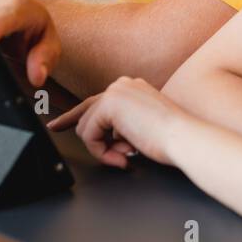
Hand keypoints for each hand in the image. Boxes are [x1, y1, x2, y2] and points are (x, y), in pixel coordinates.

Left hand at [46, 76, 181, 166]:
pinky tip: (121, 155)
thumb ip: (120, 127)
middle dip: (87, 136)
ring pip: (86, 126)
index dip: (75, 116)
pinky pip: (88, 134)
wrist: (184, 137)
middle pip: (86, 111)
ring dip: (102, 148)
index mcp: (132, 88)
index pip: (97, 102)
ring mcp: (115, 92)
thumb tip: (103, 139)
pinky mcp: (109, 104)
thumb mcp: (140, 128)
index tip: (57, 124)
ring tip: (124, 156)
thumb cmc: (171, 139)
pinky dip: (101, 151)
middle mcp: (122, 85)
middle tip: (65, 136)